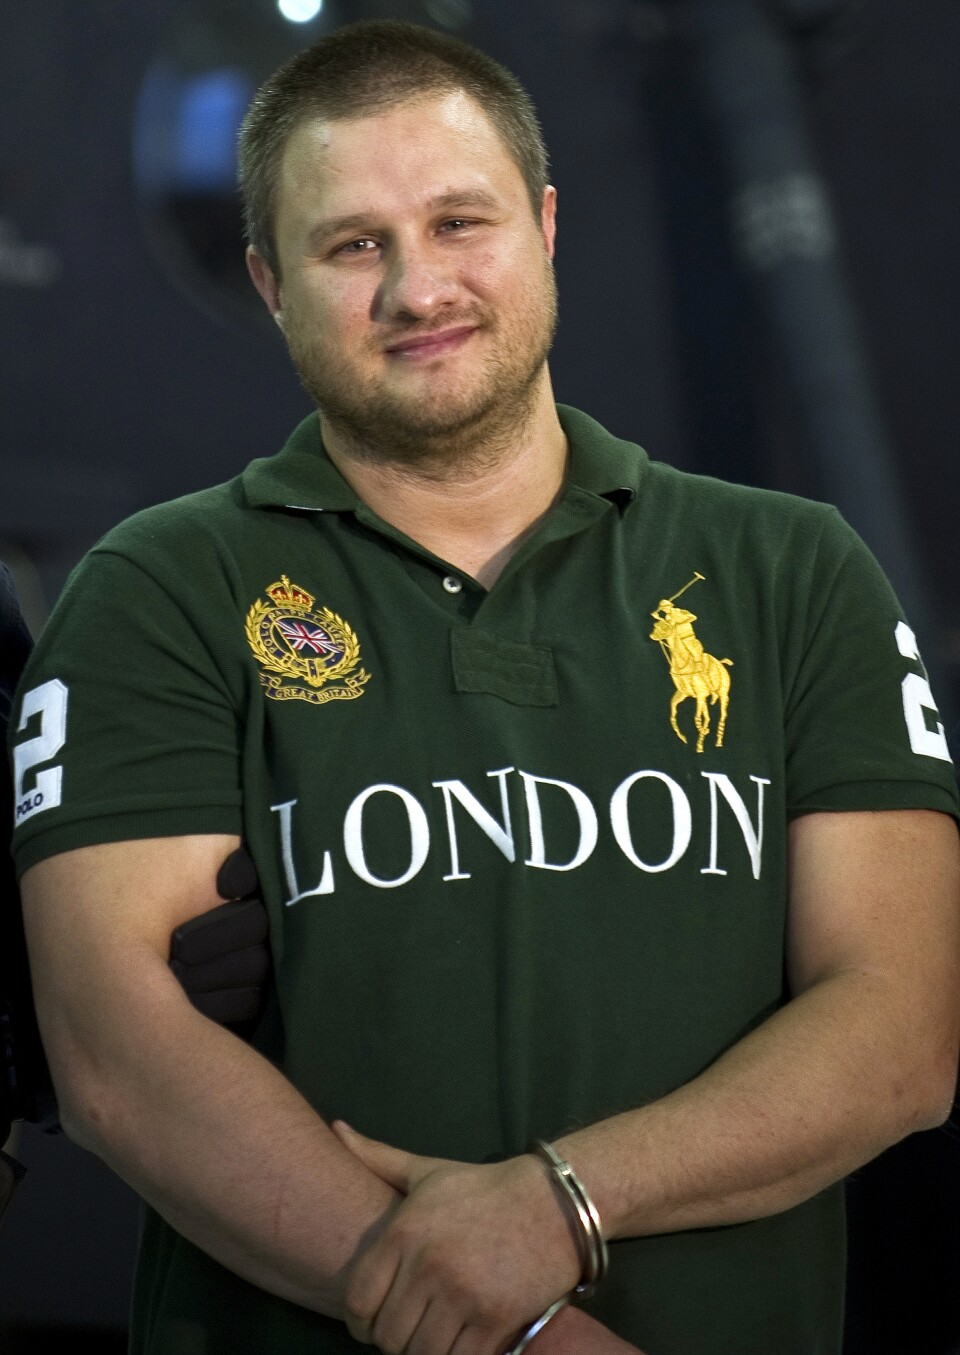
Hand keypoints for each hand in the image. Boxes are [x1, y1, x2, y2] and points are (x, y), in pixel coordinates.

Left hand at [332, 1122, 581, 1354]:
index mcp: (404, 1233)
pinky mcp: (495, 1320)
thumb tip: (336, 1129)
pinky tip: (462, 1342)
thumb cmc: (482, 1189)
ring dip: (424, 1351)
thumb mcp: (426, 1172)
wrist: (553, 1202)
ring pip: (421, 1354)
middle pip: (388, 1336)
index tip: (372, 1322)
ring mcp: (463, 1295)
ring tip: (433, 1336)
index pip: (359, 1302)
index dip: (360, 1322)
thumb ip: (377, 1157)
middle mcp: (428, 1265)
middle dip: (394, 1338)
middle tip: (409, 1327)